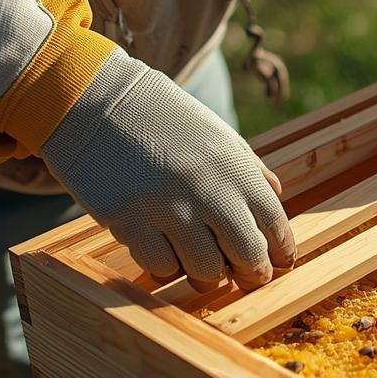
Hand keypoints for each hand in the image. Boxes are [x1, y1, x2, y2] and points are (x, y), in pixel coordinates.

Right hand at [41, 54, 295, 290]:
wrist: (96, 100)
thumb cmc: (161, 119)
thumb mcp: (215, 134)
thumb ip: (248, 168)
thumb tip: (276, 194)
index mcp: (234, 166)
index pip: (274, 223)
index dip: (281, 250)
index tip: (278, 262)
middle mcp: (208, 189)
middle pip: (248, 254)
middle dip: (253, 273)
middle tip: (247, 277)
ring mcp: (168, 208)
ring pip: (207, 270)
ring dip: (209, 274)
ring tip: (203, 266)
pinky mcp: (130, 222)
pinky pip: (162, 267)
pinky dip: (167, 266)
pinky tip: (164, 251)